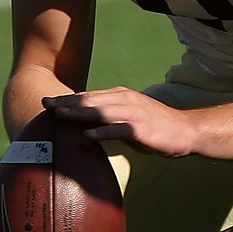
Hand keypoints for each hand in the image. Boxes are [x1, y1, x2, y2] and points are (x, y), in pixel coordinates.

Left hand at [43, 88, 197, 157]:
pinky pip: (119, 129)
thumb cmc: (156, 126)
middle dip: (67, 103)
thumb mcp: (129, 118)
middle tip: (46, 104)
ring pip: (102, 111)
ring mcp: (134, 114)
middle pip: (91, 100)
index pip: (90, 96)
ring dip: (80, 113)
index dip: (68, 99)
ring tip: (60, 116)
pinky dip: (103, 131)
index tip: (48, 101)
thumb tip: (86, 126)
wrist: (186, 131)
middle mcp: (126, 101)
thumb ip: (109, 118)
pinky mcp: (142, 129)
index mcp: (122, 96)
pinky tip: (89, 134)